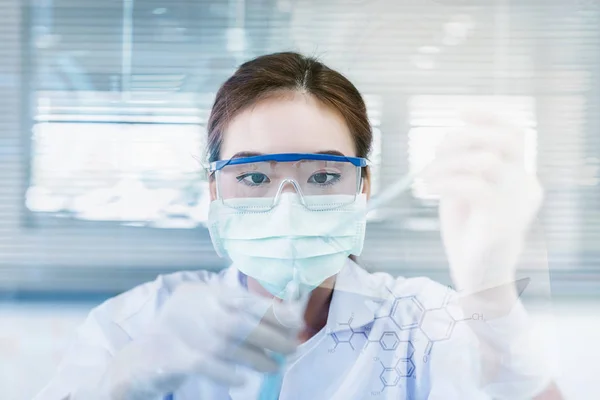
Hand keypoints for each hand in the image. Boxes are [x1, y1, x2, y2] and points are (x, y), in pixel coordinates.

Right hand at [77, 281, 302, 399]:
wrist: (140, 358)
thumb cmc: (183, 331)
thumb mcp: (207, 310)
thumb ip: (236, 309)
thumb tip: (282, 316)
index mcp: (206, 292)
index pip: (245, 298)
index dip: (273, 309)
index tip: (297, 319)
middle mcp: (195, 307)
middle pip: (240, 320)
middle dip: (272, 335)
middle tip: (293, 346)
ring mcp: (184, 332)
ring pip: (228, 344)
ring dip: (258, 356)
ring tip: (275, 365)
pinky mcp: (175, 358)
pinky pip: (208, 365)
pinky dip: (229, 372)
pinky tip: (243, 378)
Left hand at [422, 110, 543, 292]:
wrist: (477, 276)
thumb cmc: (469, 233)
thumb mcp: (465, 191)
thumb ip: (463, 166)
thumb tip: (446, 139)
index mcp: (520, 177)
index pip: (513, 134)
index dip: (487, 117)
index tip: (459, 112)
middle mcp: (526, 186)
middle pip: (502, 140)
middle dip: (462, 138)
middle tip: (435, 152)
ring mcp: (517, 203)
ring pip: (484, 160)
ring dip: (446, 164)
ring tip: (426, 177)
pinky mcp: (500, 220)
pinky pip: (472, 185)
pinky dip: (445, 181)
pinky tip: (429, 189)